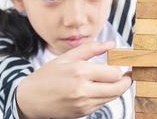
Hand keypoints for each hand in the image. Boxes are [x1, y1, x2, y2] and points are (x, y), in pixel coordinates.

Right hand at [16, 41, 131, 118]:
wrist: (30, 99)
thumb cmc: (47, 76)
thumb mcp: (67, 57)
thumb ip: (91, 49)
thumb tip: (111, 44)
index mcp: (80, 71)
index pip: (114, 73)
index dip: (121, 69)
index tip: (122, 65)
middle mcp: (83, 90)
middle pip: (118, 88)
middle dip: (125, 81)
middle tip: (126, 75)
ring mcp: (83, 104)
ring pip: (112, 97)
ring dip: (116, 89)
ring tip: (113, 80)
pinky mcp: (82, 113)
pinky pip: (102, 104)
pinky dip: (105, 96)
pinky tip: (99, 88)